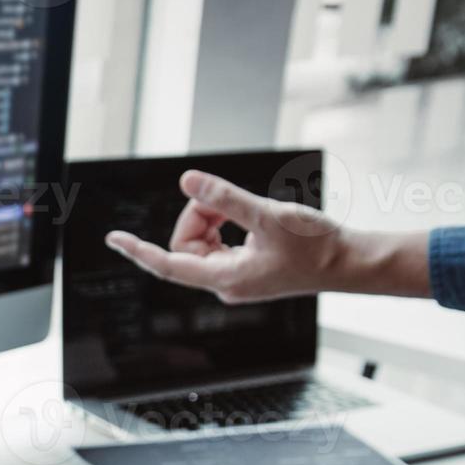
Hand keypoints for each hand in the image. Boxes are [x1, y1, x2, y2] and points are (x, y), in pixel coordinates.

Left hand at [104, 170, 345, 302]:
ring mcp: (235, 278)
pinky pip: (220, 243)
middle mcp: (225, 283)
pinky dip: (228, 223)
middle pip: (187, 244)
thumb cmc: (316, 245)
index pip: (167, 263)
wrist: (350, 263)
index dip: (139, 250)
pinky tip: (250, 218)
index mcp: (225, 279)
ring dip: (216, 217)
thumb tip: (187, 180)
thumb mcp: (267, 214)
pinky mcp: (246, 269)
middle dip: (200, 215)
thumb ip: (225, 197)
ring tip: (246, 208)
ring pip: (203, 241)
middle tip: (226, 198)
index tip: (114, 239)